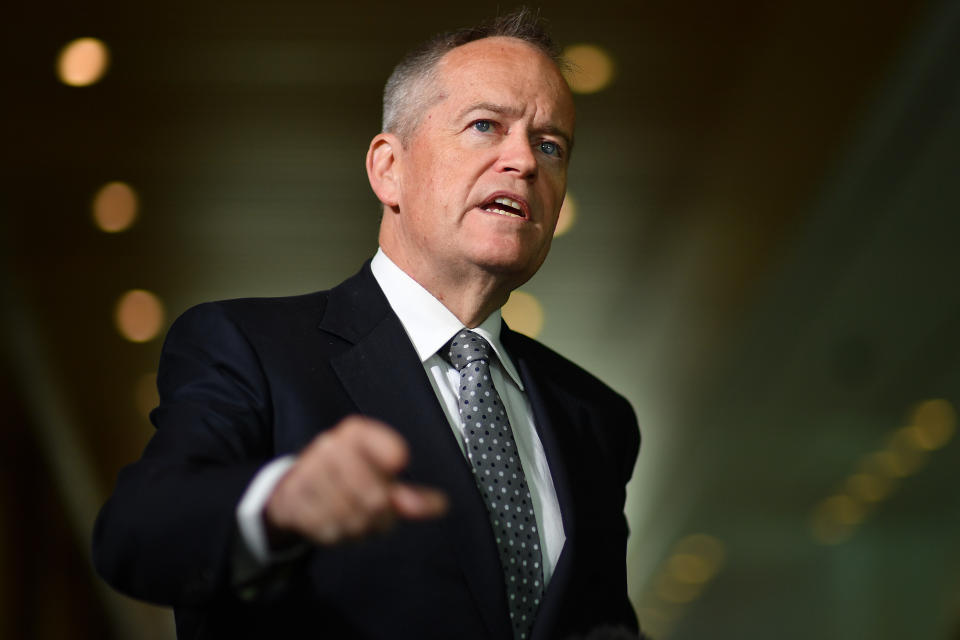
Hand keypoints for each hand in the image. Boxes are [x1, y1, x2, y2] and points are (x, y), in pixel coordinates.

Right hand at [263, 415, 447, 546]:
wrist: (293, 490)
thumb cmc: (345, 480)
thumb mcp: (381, 480)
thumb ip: (412, 495)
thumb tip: (440, 506)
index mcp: (356, 433)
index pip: (392, 450)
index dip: (396, 463)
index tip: (396, 467)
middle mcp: (330, 446)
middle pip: (376, 496)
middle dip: (381, 515)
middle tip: (377, 512)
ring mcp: (309, 472)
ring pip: (353, 516)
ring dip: (358, 527)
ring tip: (355, 517)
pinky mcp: (294, 498)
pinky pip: (328, 528)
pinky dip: (337, 534)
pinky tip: (335, 523)